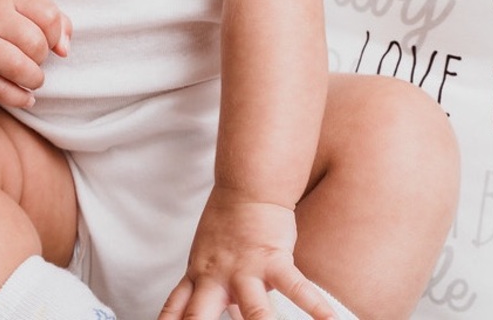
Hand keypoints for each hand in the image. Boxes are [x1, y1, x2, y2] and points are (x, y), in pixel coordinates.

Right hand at [0, 0, 70, 108]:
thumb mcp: (22, 5)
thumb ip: (55, 21)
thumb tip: (64, 50)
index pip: (49, 16)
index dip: (56, 34)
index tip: (49, 41)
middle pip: (36, 43)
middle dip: (43, 57)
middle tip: (35, 59)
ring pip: (18, 68)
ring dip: (35, 79)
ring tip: (33, 79)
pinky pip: (0, 91)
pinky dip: (20, 98)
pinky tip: (26, 97)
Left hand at [158, 187, 336, 319]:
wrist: (247, 184)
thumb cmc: (229, 222)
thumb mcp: (209, 257)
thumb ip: (214, 290)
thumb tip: (230, 317)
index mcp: (199, 277)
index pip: (176, 311)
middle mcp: (217, 278)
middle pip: (199, 316)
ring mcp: (245, 270)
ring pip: (252, 309)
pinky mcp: (273, 260)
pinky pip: (296, 287)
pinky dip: (316, 306)